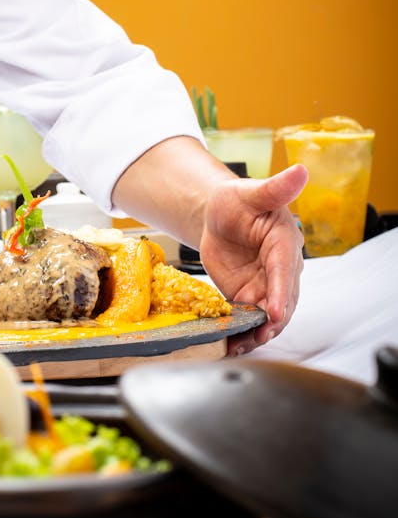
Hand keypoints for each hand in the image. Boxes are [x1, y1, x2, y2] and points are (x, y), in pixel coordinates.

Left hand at [199, 163, 307, 351]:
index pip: (285, 271)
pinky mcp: (248, 296)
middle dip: (272, 321)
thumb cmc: (237, 200)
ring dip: (258, 332)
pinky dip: (243, 332)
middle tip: (259, 336)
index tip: (274, 312)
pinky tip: (231, 345)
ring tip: (242, 346)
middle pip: (282, 300)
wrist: (217, 216)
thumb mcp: (252, 192)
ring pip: (269, 316)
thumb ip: (274, 188)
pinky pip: (249, 318)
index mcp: (285, 243)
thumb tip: (301, 172)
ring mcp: (265, 285)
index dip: (280, 292)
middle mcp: (280, 268)